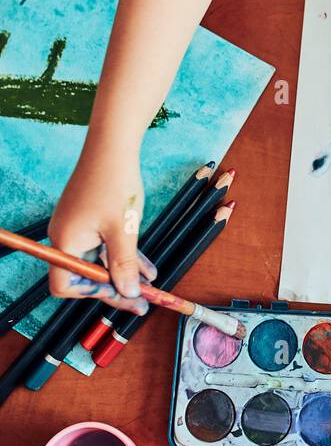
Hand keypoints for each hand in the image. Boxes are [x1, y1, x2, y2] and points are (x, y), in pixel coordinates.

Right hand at [48, 141, 154, 314]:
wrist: (113, 144)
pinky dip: (123, 254)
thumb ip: (124, 265)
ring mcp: (76, 226)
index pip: (67, 285)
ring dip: (123, 271)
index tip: (123, 295)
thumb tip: (128, 293)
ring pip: (99, 260)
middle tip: (142, 301)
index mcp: (65, 242)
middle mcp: (65, 236)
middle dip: (115, 287)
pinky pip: (104, 245)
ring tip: (149, 285)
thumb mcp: (123, 230)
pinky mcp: (88, 218)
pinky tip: (147, 266)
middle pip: (85, 275)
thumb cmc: (115, 183)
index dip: (95, 294)